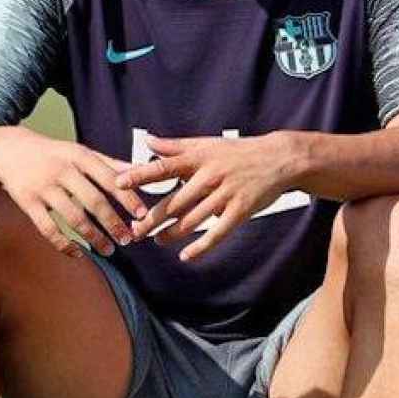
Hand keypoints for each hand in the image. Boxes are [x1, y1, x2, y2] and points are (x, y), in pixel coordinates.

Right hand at [0, 128, 147, 257]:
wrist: (8, 150)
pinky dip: (64, 244)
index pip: (109, 178)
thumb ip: (111, 164)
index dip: (127, 198)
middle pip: (93, 201)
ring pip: (73, 218)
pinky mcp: (27, 202)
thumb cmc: (54, 154)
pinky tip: (77, 254)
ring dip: (93, 237)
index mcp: (79, 156)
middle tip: (128, 240)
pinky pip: (48, 228)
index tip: (142, 215)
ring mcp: (43, 187)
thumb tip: (143, 172)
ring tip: (108, 250)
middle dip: (113, 223)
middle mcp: (62, 170)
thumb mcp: (80, 152)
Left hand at [115, 133, 305, 260]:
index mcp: (198, 159)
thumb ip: (175, 146)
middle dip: (152, 218)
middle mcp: (210, 177)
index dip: (141, 175)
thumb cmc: (237, 151)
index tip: (119, 183)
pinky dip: (202, 246)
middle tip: (134, 230)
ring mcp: (226, 195)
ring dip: (172, 233)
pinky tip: (186, 256)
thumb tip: (148, 141)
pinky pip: (218, 233)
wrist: (279, 159)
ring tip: (156, 241)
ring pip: (193, 219)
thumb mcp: (206, 143)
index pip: (164, 167)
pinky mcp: (241, 210)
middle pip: (175, 201)